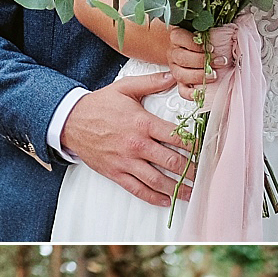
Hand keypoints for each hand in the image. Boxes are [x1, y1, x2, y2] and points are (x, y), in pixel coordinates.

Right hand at [61, 73, 196, 207]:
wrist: (70, 121)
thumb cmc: (98, 105)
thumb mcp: (125, 88)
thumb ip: (151, 82)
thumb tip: (173, 76)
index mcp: (143, 123)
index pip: (177, 137)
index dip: (195, 145)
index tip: (207, 150)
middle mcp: (136, 145)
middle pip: (172, 162)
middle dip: (192, 171)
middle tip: (205, 175)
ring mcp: (126, 162)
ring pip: (158, 181)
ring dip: (178, 189)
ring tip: (192, 192)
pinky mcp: (116, 173)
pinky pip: (138, 190)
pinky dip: (154, 197)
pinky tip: (166, 200)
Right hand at [166, 25, 236, 101]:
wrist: (188, 49)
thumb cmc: (201, 40)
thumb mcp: (204, 31)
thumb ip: (211, 30)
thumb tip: (230, 31)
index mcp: (177, 38)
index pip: (179, 38)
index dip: (196, 44)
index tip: (212, 47)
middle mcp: (174, 53)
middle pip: (182, 58)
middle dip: (202, 61)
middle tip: (219, 61)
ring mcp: (175, 68)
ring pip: (180, 74)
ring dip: (199, 76)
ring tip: (214, 75)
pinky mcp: (180, 82)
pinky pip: (181, 90)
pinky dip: (190, 93)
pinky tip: (201, 92)